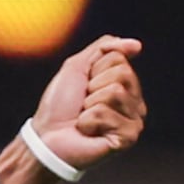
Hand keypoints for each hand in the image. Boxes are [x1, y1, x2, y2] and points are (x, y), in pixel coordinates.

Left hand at [5, 35, 146, 183]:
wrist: (46, 138)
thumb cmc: (59, 106)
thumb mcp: (76, 67)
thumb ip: (104, 48)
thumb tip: (137, 45)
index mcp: (125, 85)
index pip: (119, 59)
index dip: (93, 71)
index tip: (83, 88)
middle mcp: (134, 102)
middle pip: (123, 74)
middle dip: (93, 87)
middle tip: (83, 105)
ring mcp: (134, 121)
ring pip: (116, 93)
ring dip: (90, 105)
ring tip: (84, 118)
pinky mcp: (128, 137)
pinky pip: (108, 114)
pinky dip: (89, 121)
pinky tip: (88, 132)